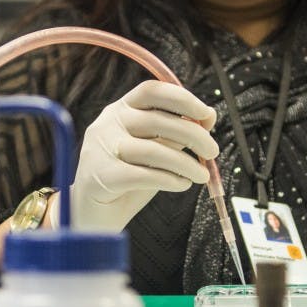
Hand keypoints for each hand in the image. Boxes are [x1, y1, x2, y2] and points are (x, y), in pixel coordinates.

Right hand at [70, 80, 218, 231]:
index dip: (182, 99)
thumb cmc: (128, 178)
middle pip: (157, 120)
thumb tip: (210, 115)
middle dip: (193, 134)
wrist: (93, 214)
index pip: (151, 91)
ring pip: (153, 150)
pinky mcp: (100, 176)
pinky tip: (182, 185)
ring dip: (186, 163)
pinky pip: (144, 175)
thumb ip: (177, 134)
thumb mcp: (155, 151)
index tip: (206, 113)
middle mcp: (108, 123)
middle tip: (213, 151)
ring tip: (202, 176)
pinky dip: (170, 180)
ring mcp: (101, 149)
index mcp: (121, 110)